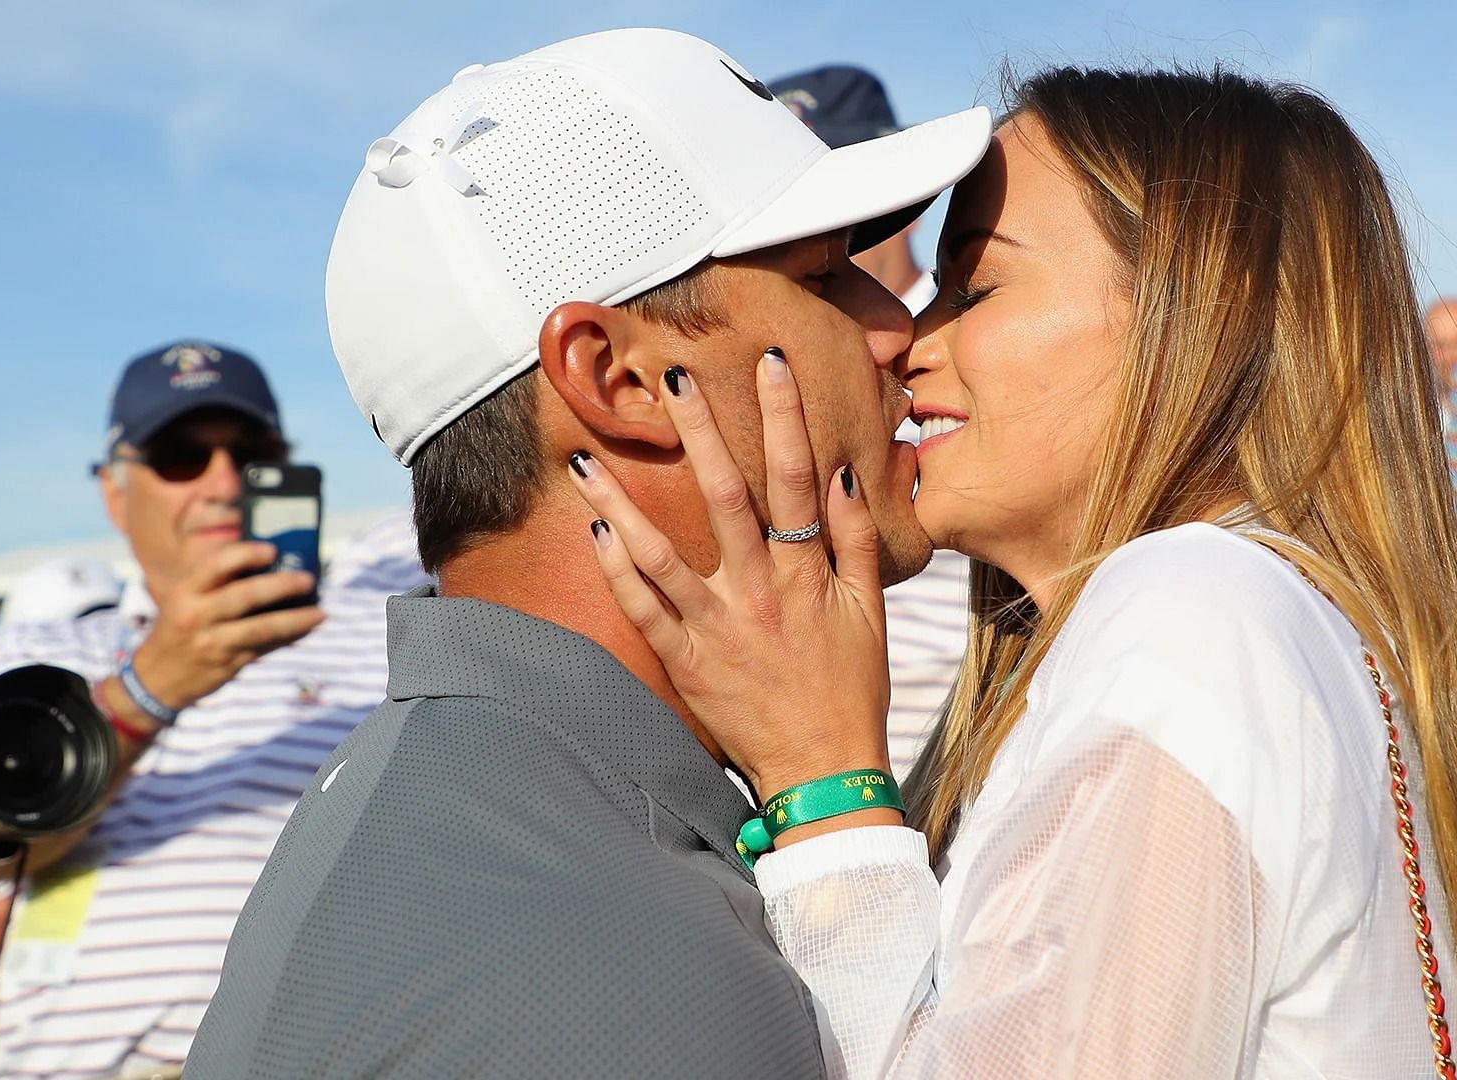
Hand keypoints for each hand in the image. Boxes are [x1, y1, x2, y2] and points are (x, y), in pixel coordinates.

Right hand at [130, 541, 323, 711]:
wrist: (156, 678)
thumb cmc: (179, 630)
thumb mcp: (184, 601)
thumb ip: (216, 585)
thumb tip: (270, 567)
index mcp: (185, 591)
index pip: (216, 565)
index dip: (246, 554)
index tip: (272, 549)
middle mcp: (196, 615)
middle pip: (245, 595)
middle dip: (281, 585)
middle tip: (308, 579)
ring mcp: (212, 642)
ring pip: (261, 628)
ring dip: (295, 620)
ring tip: (320, 613)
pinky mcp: (227, 664)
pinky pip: (264, 647)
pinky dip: (288, 638)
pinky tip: (307, 629)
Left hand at [567, 349, 893, 805]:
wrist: (823, 768)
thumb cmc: (852, 687)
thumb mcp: (871, 610)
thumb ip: (857, 539)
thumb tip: (844, 472)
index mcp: (806, 573)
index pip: (795, 477)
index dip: (784, 416)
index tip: (769, 363)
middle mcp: (758, 591)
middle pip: (723, 496)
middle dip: (699, 432)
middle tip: (673, 379)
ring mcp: (715, 626)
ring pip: (659, 553)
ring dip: (619, 503)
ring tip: (584, 461)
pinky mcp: (686, 662)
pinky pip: (643, 610)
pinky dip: (617, 570)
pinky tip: (596, 532)